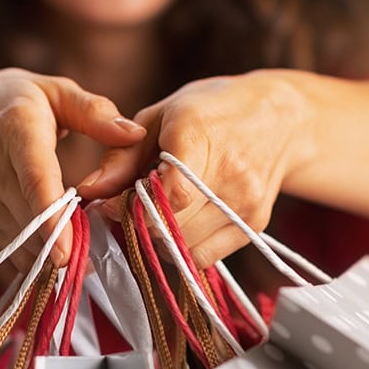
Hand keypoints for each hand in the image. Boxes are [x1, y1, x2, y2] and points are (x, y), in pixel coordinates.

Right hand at [0, 68, 144, 267]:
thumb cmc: (4, 101)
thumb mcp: (50, 90)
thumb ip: (94, 111)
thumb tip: (135, 134)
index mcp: (16, 131)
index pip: (34, 181)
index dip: (52, 219)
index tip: (69, 253)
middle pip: (32, 223)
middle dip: (70, 244)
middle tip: (106, 251)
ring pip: (26, 244)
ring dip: (59, 253)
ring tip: (90, 249)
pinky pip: (16, 251)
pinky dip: (43, 256)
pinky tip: (65, 249)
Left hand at [78, 71, 312, 269]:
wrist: (280, 118)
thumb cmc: (209, 111)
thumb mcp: (160, 117)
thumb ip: (121, 157)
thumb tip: (88, 192)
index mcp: (201, 135)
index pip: (170, 194)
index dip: (132, 207)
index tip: (111, 204)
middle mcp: (231, 172)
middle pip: (172, 225)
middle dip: (138, 224)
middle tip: (128, 208)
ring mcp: (246, 203)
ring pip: (184, 247)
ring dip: (158, 239)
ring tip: (155, 212)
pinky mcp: (256, 225)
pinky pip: (204, 257)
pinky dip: (182, 249)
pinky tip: (179, 223)